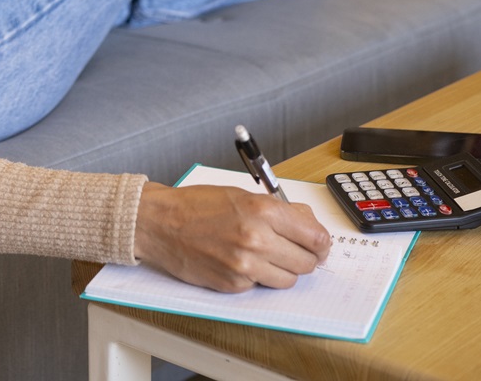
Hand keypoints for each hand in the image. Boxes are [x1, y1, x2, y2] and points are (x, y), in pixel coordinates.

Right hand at [133, 182, 330, 291]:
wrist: (160, 223)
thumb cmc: (196, 205)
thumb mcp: (242, 195)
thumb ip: (278, 210)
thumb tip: (307, 222)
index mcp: (263, 211)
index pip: (315, 237)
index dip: (321, 243)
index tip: (319, 244)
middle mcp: (257, 239)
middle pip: (307, 263)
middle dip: (305, 258)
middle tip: (296, 251)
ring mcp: (245, 266)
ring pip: (288, 280)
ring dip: (284, 270)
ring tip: (267, 256)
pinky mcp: (233, 284)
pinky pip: (261, 286)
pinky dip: (258, 277)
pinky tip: (242, 262)